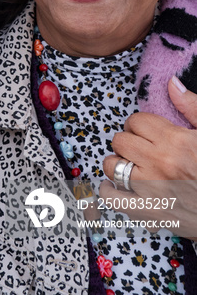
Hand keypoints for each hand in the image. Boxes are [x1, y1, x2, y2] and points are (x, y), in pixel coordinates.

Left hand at [101, 77, 196, 238]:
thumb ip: (191, 106)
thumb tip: (172, 83)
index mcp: (175, 142)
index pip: (136, 121)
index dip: (138, 124)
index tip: (144, 131)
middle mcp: (160, 163)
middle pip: (121, 140)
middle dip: (127, 140)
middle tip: (137, 147)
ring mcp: (152, 189)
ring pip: (113, 166)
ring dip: (117, 163)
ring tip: (128, 164)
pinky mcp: (150, 213)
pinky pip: (114, 199)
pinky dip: (108, 192)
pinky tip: (113, 186)